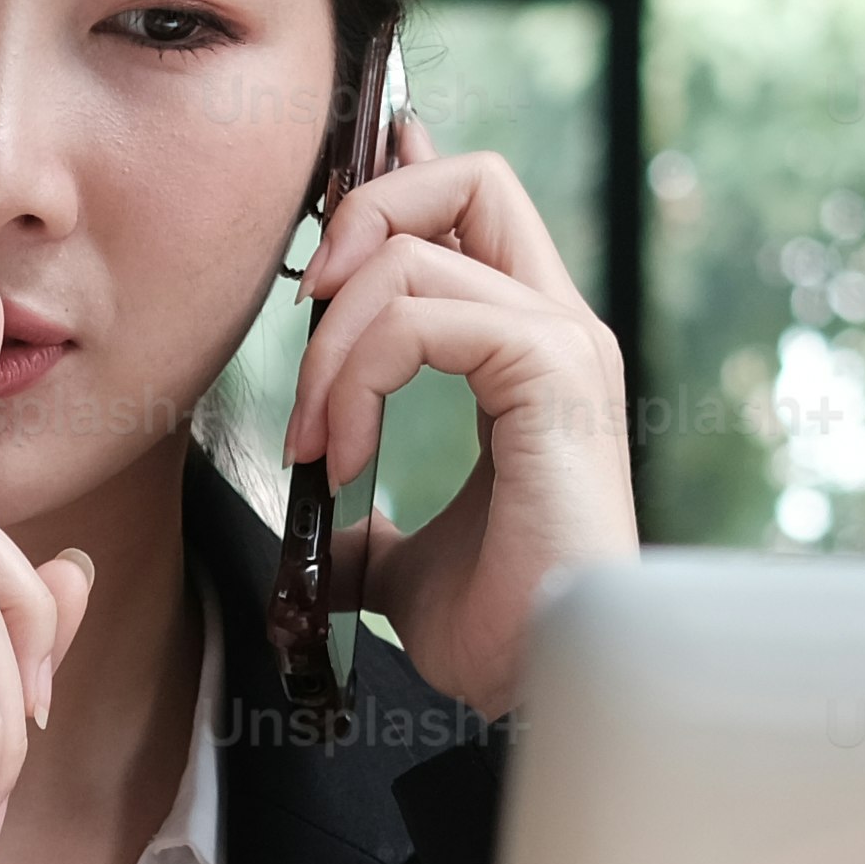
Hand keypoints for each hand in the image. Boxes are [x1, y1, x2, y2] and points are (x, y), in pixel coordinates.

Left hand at [291, 113, 636, 717]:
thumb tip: (324, 542)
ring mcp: (562, 345)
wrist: (538, 687)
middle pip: (470, 176)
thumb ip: (369, 529)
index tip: (317, 241)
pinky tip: (340, 458)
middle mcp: (557, 329)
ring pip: (416, 253)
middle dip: (360, 216)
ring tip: (312, 443)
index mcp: (531, 351)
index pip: (475, 205)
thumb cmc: (495, 632)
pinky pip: (421, 318)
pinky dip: (355, 377)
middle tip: (303, 315)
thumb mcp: (402, 566)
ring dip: (330, 345)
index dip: (396, 183)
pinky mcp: (551, 373)